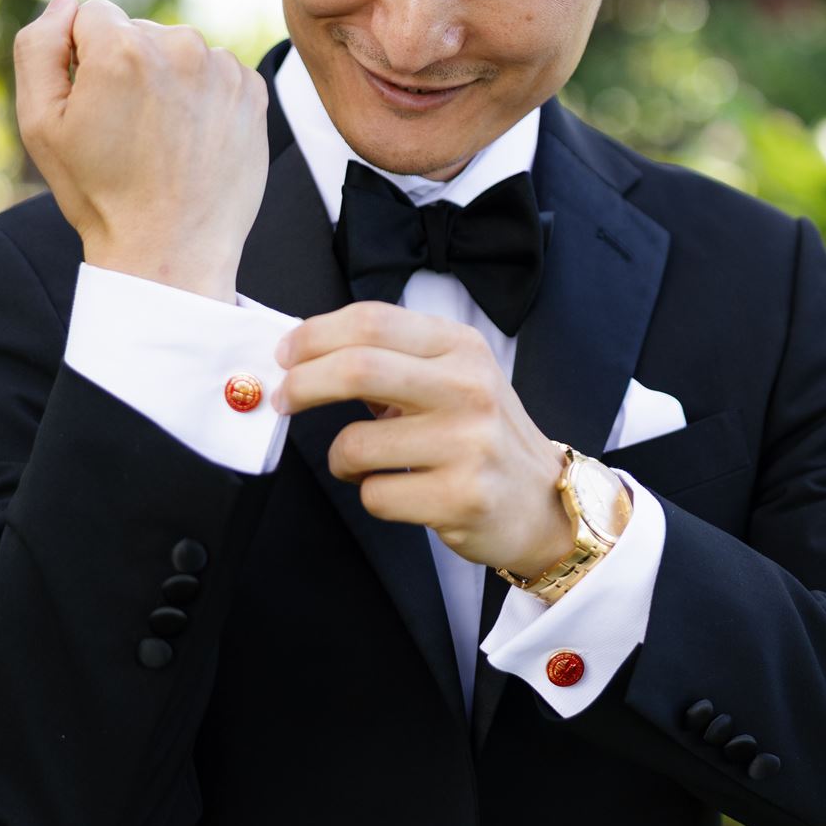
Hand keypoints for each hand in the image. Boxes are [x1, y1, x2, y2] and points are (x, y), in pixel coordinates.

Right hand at [13, 0, 269, 298]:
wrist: (171, 251)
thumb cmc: (99, 193)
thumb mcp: (40, 123)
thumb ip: (38, 47)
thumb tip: (66, 3)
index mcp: (121, 47)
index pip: (91, 16)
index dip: (84, 61)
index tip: (94, 107)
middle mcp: (178, 45)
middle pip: (138, 31)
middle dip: (127, 67)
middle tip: (127, 133)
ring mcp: (221, 68)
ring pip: (178, 51)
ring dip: (167, 80)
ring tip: (161, 140)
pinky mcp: (252, 91)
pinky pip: (215, 73)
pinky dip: (203, 97)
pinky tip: (191, 141)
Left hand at [271, 301, 575, 576]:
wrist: (542, 503)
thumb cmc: (481, 437)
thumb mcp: (452, 379)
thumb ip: (391, 360)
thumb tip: (307, 353)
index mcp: (461, 348)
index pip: (373, 322)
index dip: (315, 335)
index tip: (286, 355)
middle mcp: (469, 388)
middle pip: (358, 368)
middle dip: (303, 385)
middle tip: (283, 400)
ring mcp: (469, 444)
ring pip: (355, 444)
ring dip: (340, 459)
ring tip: (364, 463)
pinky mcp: (462, 497)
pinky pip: (375, 494)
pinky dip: (370, 494)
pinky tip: (401, 491)